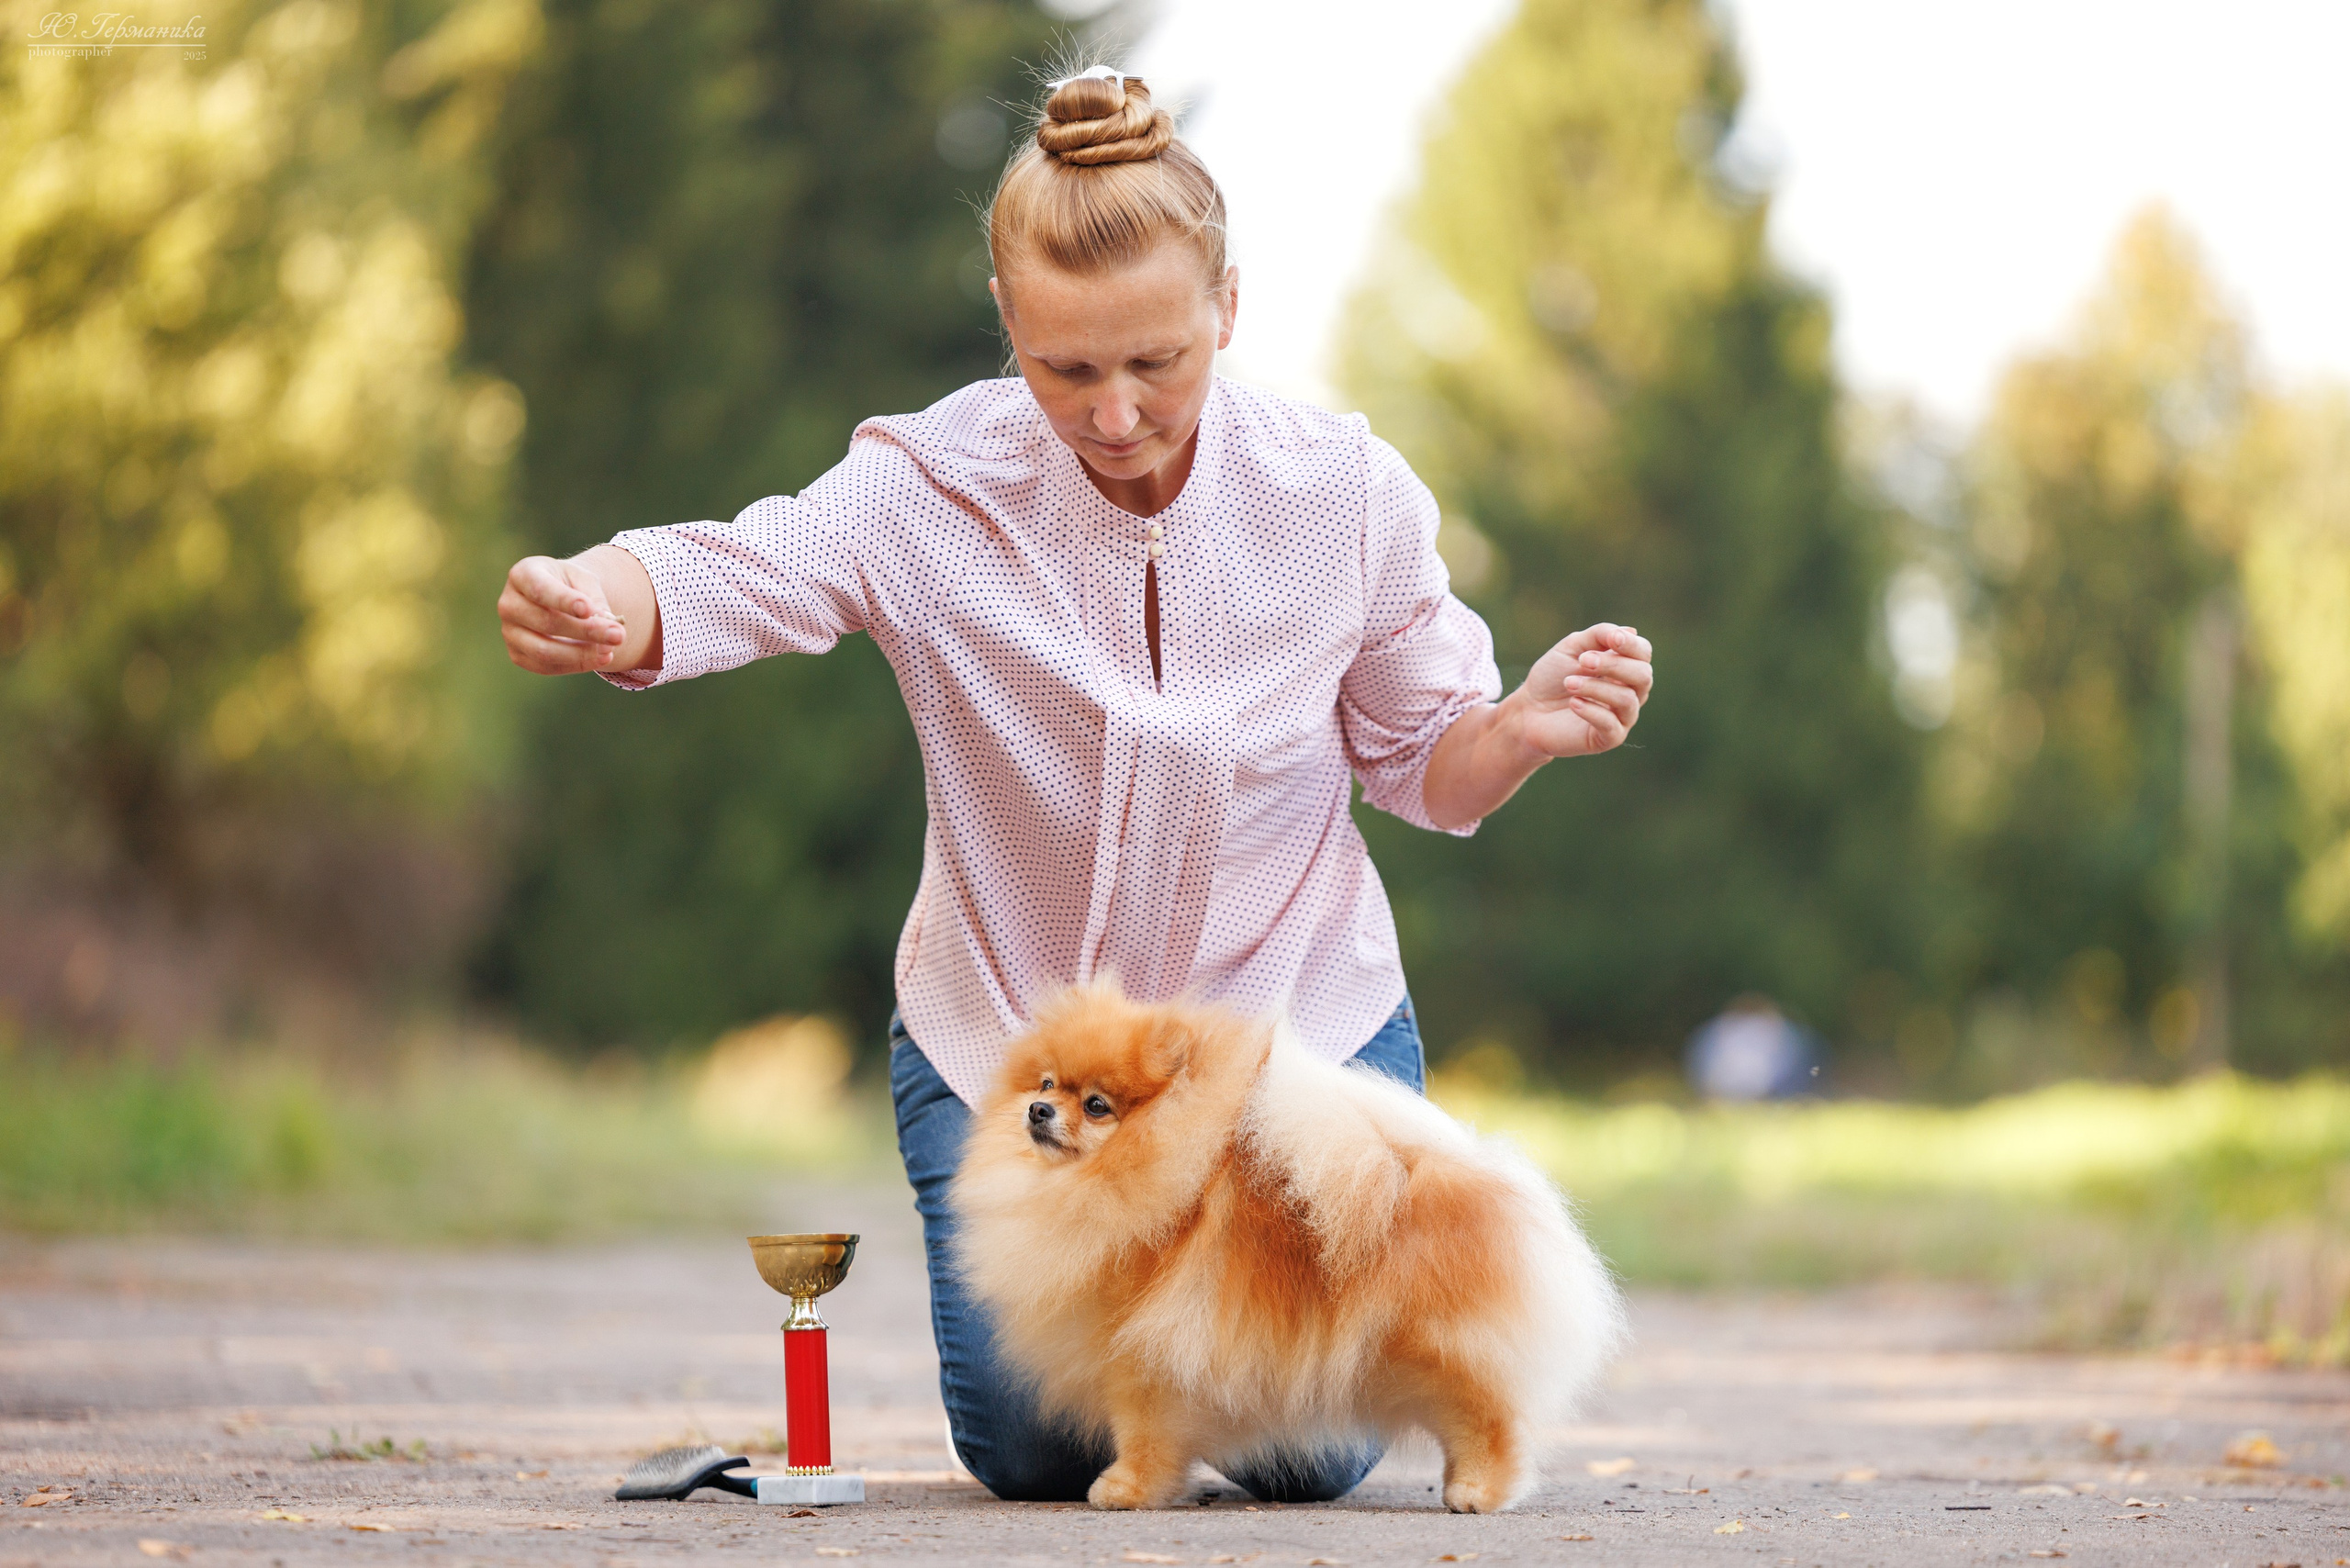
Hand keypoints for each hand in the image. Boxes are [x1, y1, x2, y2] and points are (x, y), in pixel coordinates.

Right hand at [498, 554, 629, 674]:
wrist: (558, 600)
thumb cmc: (571, 585)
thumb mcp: (585, 581)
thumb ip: (595, 598)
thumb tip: (606, 623)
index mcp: (522, 574)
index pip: (541, 589)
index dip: (565, 601)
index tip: (589, 610)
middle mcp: (509, 603)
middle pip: (546, 622)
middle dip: (586, 631)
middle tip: (618, 635)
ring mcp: (509, 632)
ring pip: (544, 651)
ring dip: (581, 654)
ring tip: (609, 651)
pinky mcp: (517, 655)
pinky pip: (545, 667)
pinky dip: (575, 665)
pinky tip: (599, 659)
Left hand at [1511, 623, 1652, 758]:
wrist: (1528, 710)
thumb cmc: (1552, 677)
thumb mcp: (1572, 647)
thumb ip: (1599, 635)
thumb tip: (1631, 631)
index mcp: (1624, 667)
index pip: (1643, 653)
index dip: (1631, 645)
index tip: (1611, 639)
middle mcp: (1630, 691)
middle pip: (1643, 676)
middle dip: (1614, 664)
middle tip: (1583, 661)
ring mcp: (1622, 716)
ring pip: (1626, 699)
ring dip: (1595, 687)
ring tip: (1569, 683)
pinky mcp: (1610, 738)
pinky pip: (1611, 724)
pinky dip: (1591, 710)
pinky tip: (1573, 703)